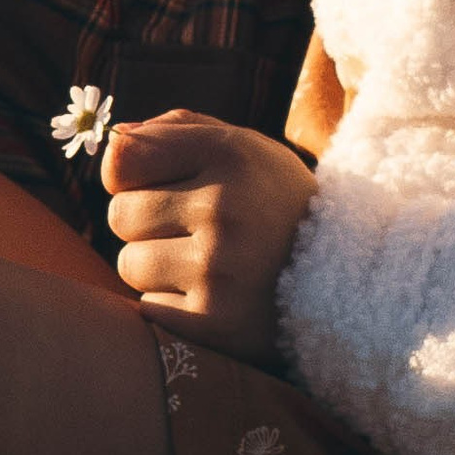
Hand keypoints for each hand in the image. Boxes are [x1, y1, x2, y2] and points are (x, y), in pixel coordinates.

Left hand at [103, 112, 316, 360]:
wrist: (345, 277)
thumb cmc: (272, 203)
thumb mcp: (242, 148)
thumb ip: (173, 132)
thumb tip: (109, 144)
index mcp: (230, 153)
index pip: (122, 161)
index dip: (130, 177)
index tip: (155, 185)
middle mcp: (225, 207)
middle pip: (119, 215)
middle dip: (144, 225)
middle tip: (192, 231)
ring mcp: (219, 269)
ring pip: (129, 264)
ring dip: (155, 268)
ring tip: (205, 265)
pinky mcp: (215, 322)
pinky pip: (148, 309)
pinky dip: (172, 307)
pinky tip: (213, 298)